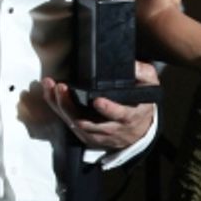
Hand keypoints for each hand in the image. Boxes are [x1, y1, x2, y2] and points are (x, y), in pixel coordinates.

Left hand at [42, 61, 158, 148]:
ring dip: (61, 107)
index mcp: (129, 116)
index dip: (108, 109)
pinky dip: (58, 110)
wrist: (140, 130)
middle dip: (72, 106)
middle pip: (88, 123)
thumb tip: (132, 64)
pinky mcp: (87, 136)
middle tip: (62, 88)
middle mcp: (112, 129)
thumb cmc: (143, 103)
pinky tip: (50, 94)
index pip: (119, 115)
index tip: (97, 100)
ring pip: (75, 124)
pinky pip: (69, 125)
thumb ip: (143, 73)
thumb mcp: (150, 86)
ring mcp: (97, 135)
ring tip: (52, 87)